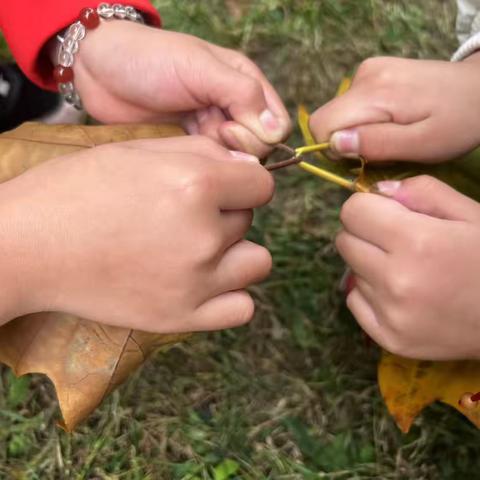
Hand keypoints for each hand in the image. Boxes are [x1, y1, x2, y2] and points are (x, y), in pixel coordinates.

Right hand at [0, 136, 273, 332]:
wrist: (27, 247)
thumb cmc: (76, 191)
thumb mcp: (138, 151)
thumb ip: (202, 153)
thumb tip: (249, 169)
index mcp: (194, 186)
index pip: (262, 185)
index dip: (242, 182)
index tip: (220, 186)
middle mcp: (202, 235)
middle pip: (249, 220)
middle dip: (225, 213)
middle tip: (182, 216)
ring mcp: (195, 282)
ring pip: (255, 263)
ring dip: (234, 253)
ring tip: (197, 249)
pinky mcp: (182, 317)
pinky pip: (242, 308)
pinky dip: (230, 294)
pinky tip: (203, 283)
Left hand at [72, 21, 290, 156]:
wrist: (100, 70)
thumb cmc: (150, 59)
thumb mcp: (199, 66)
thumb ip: (241, 94)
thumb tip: (275, 132)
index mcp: (244, 84)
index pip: (275, 126)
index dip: (259, 134)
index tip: (228, 126)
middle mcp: (232, 110)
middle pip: (258, 149)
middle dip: (238, 146)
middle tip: (210, 131)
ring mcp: (211, 131)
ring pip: (234, 163)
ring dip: (217, 158)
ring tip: (190, 139)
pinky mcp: (190, 148)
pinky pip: (208, 168)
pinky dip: (200, 166)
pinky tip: (181, 153)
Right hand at [309, 54, 479, 162]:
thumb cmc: (458, 121)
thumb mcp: (422, 144)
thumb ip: (377, 144)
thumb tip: (334, 144)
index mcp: (374, 92)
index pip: (322, 125)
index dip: (335, 151)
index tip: (363, 159)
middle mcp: (364, 75)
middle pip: (327, 120)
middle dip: (346, 143)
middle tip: (381, 151)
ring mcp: (368, 70)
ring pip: (339, 115)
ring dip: (357, 133)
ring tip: (392, 135)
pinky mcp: (373, 71)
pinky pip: (351, 106)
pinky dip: (364, 121)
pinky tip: (391, 122)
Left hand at [335, 176, 479, 359]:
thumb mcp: (471, 213)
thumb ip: (423, 191)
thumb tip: (377, 191)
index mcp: (417, 241)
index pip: (352, 212)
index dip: (368, 207)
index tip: (385, 213)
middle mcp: (396, 280)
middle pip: (344, 241)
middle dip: (364, 233)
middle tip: (395, 241)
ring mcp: (390, 314)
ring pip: (351, 271)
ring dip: (370, 265)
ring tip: (408, 270)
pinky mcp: (388, 338)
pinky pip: (354, 301)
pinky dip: (370, 294)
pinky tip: (401, 294)